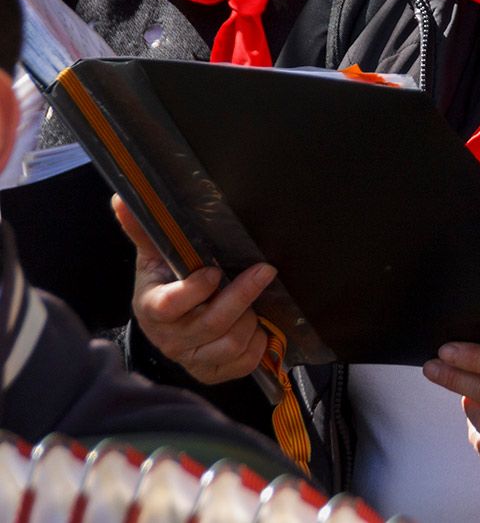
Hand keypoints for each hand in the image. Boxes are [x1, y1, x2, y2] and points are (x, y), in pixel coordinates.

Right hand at [111, 195, 274, 383]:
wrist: (165, 329)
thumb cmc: (164, 287)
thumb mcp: (153, 259)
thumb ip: (145, 231)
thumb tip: (123, 198)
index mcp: (153, 308)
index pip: (171, 304)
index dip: (196, 289)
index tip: (215, 271)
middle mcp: (171, 338)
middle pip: (212, 322)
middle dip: (242, 295)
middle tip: (263, 271)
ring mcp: (192, 358)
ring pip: (233, 342)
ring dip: (251, 319)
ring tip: (253, 303)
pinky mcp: (212, 372)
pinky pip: (245, 362)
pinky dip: (259, 343)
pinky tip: (257, 326)